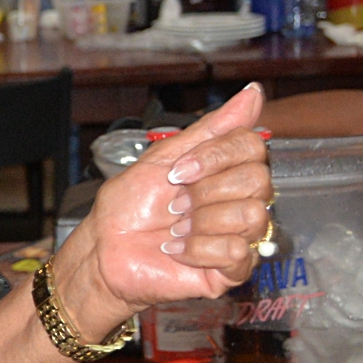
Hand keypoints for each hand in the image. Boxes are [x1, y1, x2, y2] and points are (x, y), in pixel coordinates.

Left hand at [56, 84, 271, 337]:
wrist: (105, 249)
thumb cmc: (129, 206)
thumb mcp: (163, 158)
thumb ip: (211, 128)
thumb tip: (254, 91)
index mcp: (227, 170)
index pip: (253, 146)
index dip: (214, 157)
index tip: (177, 171)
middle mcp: (241, 200)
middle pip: (257, 180)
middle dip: (203, 191)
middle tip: (173, 203)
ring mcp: (241, 236)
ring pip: (251, 216)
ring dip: (200, 221)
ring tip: (174, 227)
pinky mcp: (233, 270)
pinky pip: (237, 251)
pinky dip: (197, 249)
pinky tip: (176, 249)